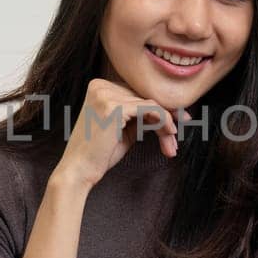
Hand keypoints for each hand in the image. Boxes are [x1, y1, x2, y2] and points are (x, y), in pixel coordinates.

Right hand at [54, 78, 177, 188]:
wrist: (79, 171)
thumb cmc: (99, 154)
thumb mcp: (123, 129)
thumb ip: (140, 116)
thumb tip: (169, 111)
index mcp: (99, 87)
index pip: (136, 93)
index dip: (158, 107)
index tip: (176, 120)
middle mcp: (100, 86)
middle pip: (145, 97)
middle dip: (166, 117)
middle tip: (178, 132)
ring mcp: (106, 94)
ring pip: (151, 104)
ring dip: (166, 124)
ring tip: (171, 144)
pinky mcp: (115, 107)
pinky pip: (150, 109)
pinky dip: (164, 121)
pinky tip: (169, 134)